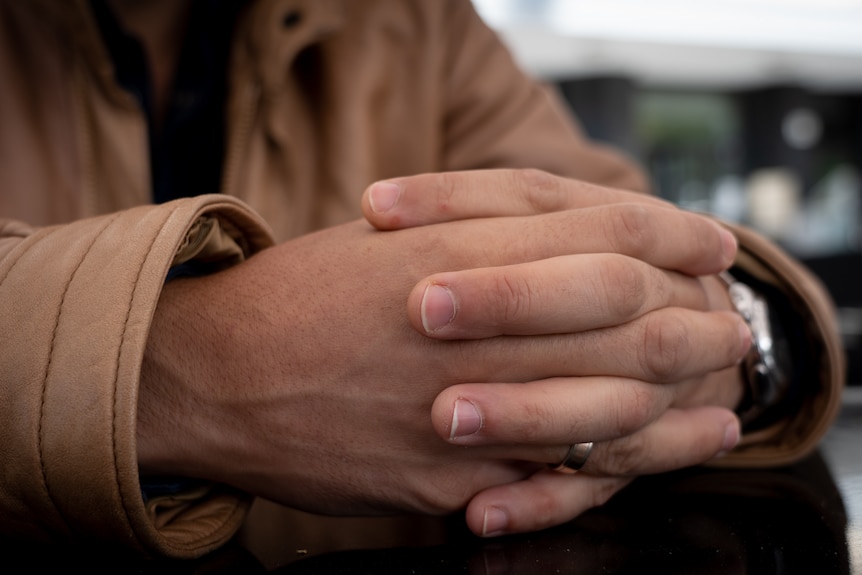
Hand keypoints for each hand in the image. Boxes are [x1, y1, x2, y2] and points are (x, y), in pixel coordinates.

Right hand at [138, 175, 746, 533]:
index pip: (600, 233)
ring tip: (716, 406)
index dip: (671, 234)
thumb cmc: (302, 293)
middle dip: (693, 323)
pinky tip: (650, 461)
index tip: (710, 242)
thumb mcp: (389, 236)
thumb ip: (481, 230)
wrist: (215, 373)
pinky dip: (609, 472)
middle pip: (622, 321)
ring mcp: (454, 414)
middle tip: (729, 327)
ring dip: (674, 407)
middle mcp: (464, 331)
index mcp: (451, 251)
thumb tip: (573, 237)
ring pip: (602, 411)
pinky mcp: (437, 482)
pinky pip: (546, 483)